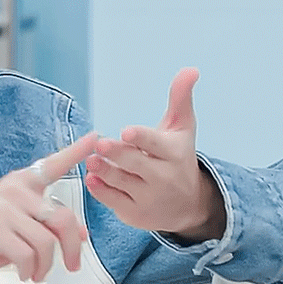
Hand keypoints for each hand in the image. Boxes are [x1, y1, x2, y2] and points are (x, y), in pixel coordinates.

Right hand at [0, 132, 97, 283]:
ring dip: (46, 266)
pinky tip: (24, 274)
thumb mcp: (22, 228)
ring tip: (37, 273)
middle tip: (72, 267)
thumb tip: (82, 236)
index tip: (95, 138)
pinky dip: (31, 271)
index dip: (76, 152)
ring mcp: (4, 208)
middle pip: (63, 219)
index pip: (53, 165)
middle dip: (72, 248)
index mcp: (21, 183)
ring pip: (47, 242)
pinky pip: (29, 256)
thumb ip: (49, 225)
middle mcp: (14, 189)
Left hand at [84, 68, 224, 239]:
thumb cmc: (178, 157)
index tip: (127, 131)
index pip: (156, 144)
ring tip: (91, 160)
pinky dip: (101, 191)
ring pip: (121, 183)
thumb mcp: (182, 128)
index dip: (141, 138)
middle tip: (100, 143)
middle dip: (117, 154)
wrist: (190, 205)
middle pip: (135, 164)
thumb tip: (190, 69)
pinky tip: (91, 178)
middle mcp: (163, 178)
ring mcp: (149, 198)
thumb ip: (180, 98)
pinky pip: (113, 202)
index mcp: (173, 154)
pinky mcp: (135, 214)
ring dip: (104, 171)